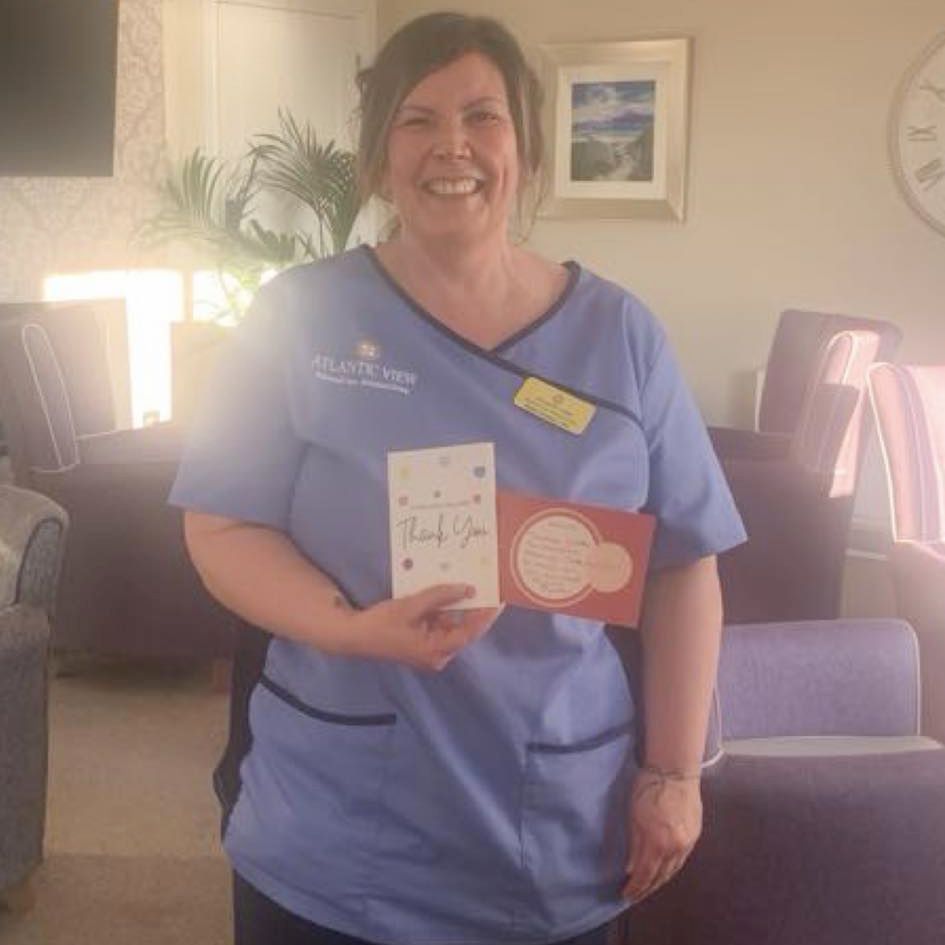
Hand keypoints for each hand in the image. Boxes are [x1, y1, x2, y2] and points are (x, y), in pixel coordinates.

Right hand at [348, 584, 503, 670]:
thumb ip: (441, 597)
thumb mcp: (412, 606)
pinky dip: (443, 610)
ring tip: (469, 583)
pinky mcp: (422, 643)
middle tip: (486, 586)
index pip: (469, 632)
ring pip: (452, 625)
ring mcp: (430, 650)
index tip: (499, 599)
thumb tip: (468, 589)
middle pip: (463, 629)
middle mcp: (437, 655)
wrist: (354, 636)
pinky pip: (440, 625)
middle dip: (473, 608)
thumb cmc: (381, 624)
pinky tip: (446, 592)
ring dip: (457, 607)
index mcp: (436, 651)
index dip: (486, 615)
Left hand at [622, 768, 702, 901]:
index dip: (635, 887)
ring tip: (649, 886)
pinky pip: (682, 859)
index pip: (645, 874)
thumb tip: (632, 869)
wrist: (675, 770)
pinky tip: (664, 869)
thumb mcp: (633, 815)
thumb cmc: (648, 788)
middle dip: (648, 888)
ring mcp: (688, 842)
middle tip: (636, 895)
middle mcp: (675, 848)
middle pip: (661, 876)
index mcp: (657, 842)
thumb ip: (634, 844)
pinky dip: (671, 868)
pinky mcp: (695, 835)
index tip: (625, 895)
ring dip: (660, 880)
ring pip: (673, 870)